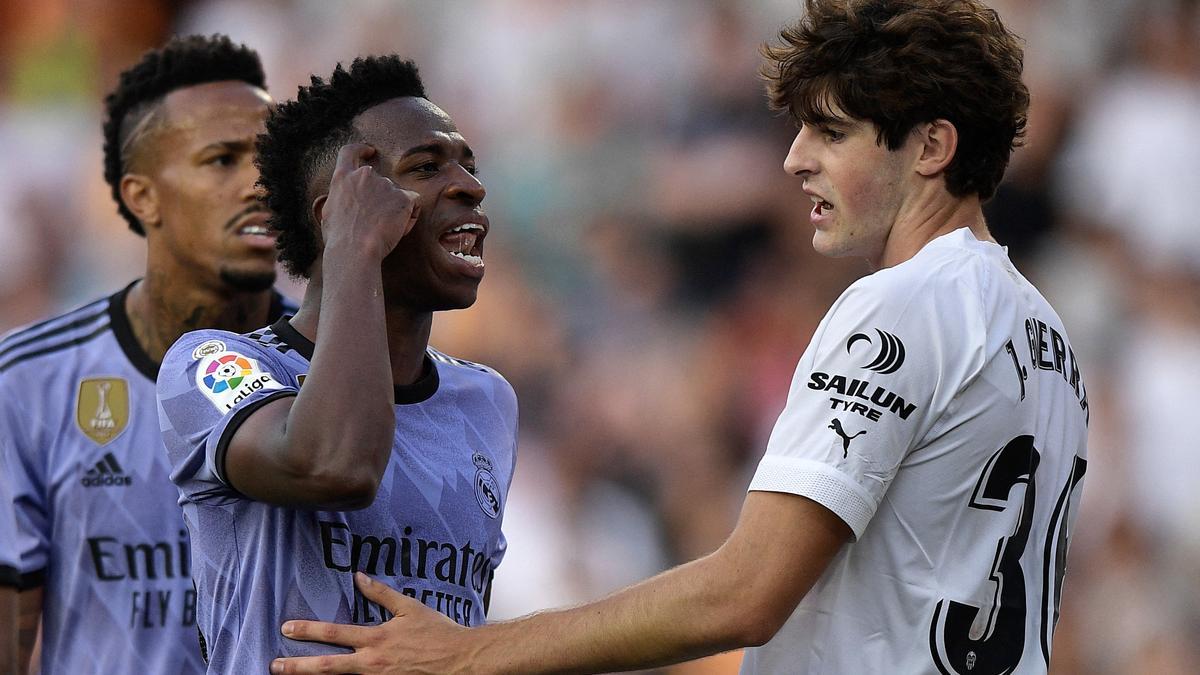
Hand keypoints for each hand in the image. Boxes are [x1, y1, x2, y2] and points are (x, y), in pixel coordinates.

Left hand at [270, 572, 469, 674]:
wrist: (462, 659)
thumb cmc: (439, 633)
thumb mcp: (410, 607)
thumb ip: (381, 594)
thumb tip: (359, 577)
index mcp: (377, 638)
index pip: (334, 633)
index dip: (308, 630)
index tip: (287, 627)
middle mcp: (373, 662)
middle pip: (327, 666)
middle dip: (297, 666)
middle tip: (275, 665)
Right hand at [319, 143, 419, 261]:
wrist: (355, 250)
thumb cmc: (339, 239)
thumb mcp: (328, 213)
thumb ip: (340, 198)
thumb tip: (344, 198)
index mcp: (342, 178)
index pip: (350, 152)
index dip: (361, 149)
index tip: (369, 151)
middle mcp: (364, 176)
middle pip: (379, 182)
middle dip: (381, 199)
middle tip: (376, 222)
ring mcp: (385, 185)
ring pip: (396, 195)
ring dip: (394, 209)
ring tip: (383, 231)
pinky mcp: (403, 197)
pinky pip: (413, 203)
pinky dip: (410, 215)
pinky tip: (399, 228)